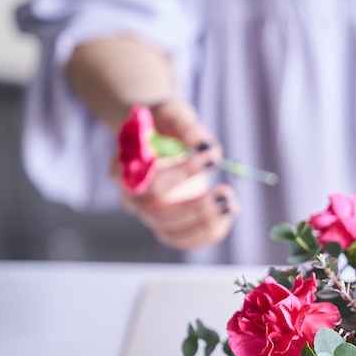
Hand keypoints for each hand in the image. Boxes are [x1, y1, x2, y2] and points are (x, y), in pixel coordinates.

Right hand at [112, 100, 238, 250]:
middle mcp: (131, 197)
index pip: (149, 178)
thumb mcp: (174, 115)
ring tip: (231, 203)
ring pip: (170, 231)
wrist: (158, 134)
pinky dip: (206, 234)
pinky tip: (227, 217)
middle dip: (194, 207)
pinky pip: (183, 240)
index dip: (182, 171)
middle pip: (157, 212)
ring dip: (204, 223)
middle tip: (225, 193)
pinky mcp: (165, 225)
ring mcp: (147, 214)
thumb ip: (186, 128)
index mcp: (123, 169)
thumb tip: (205, 147)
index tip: (212, 157)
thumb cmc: (164, 122)